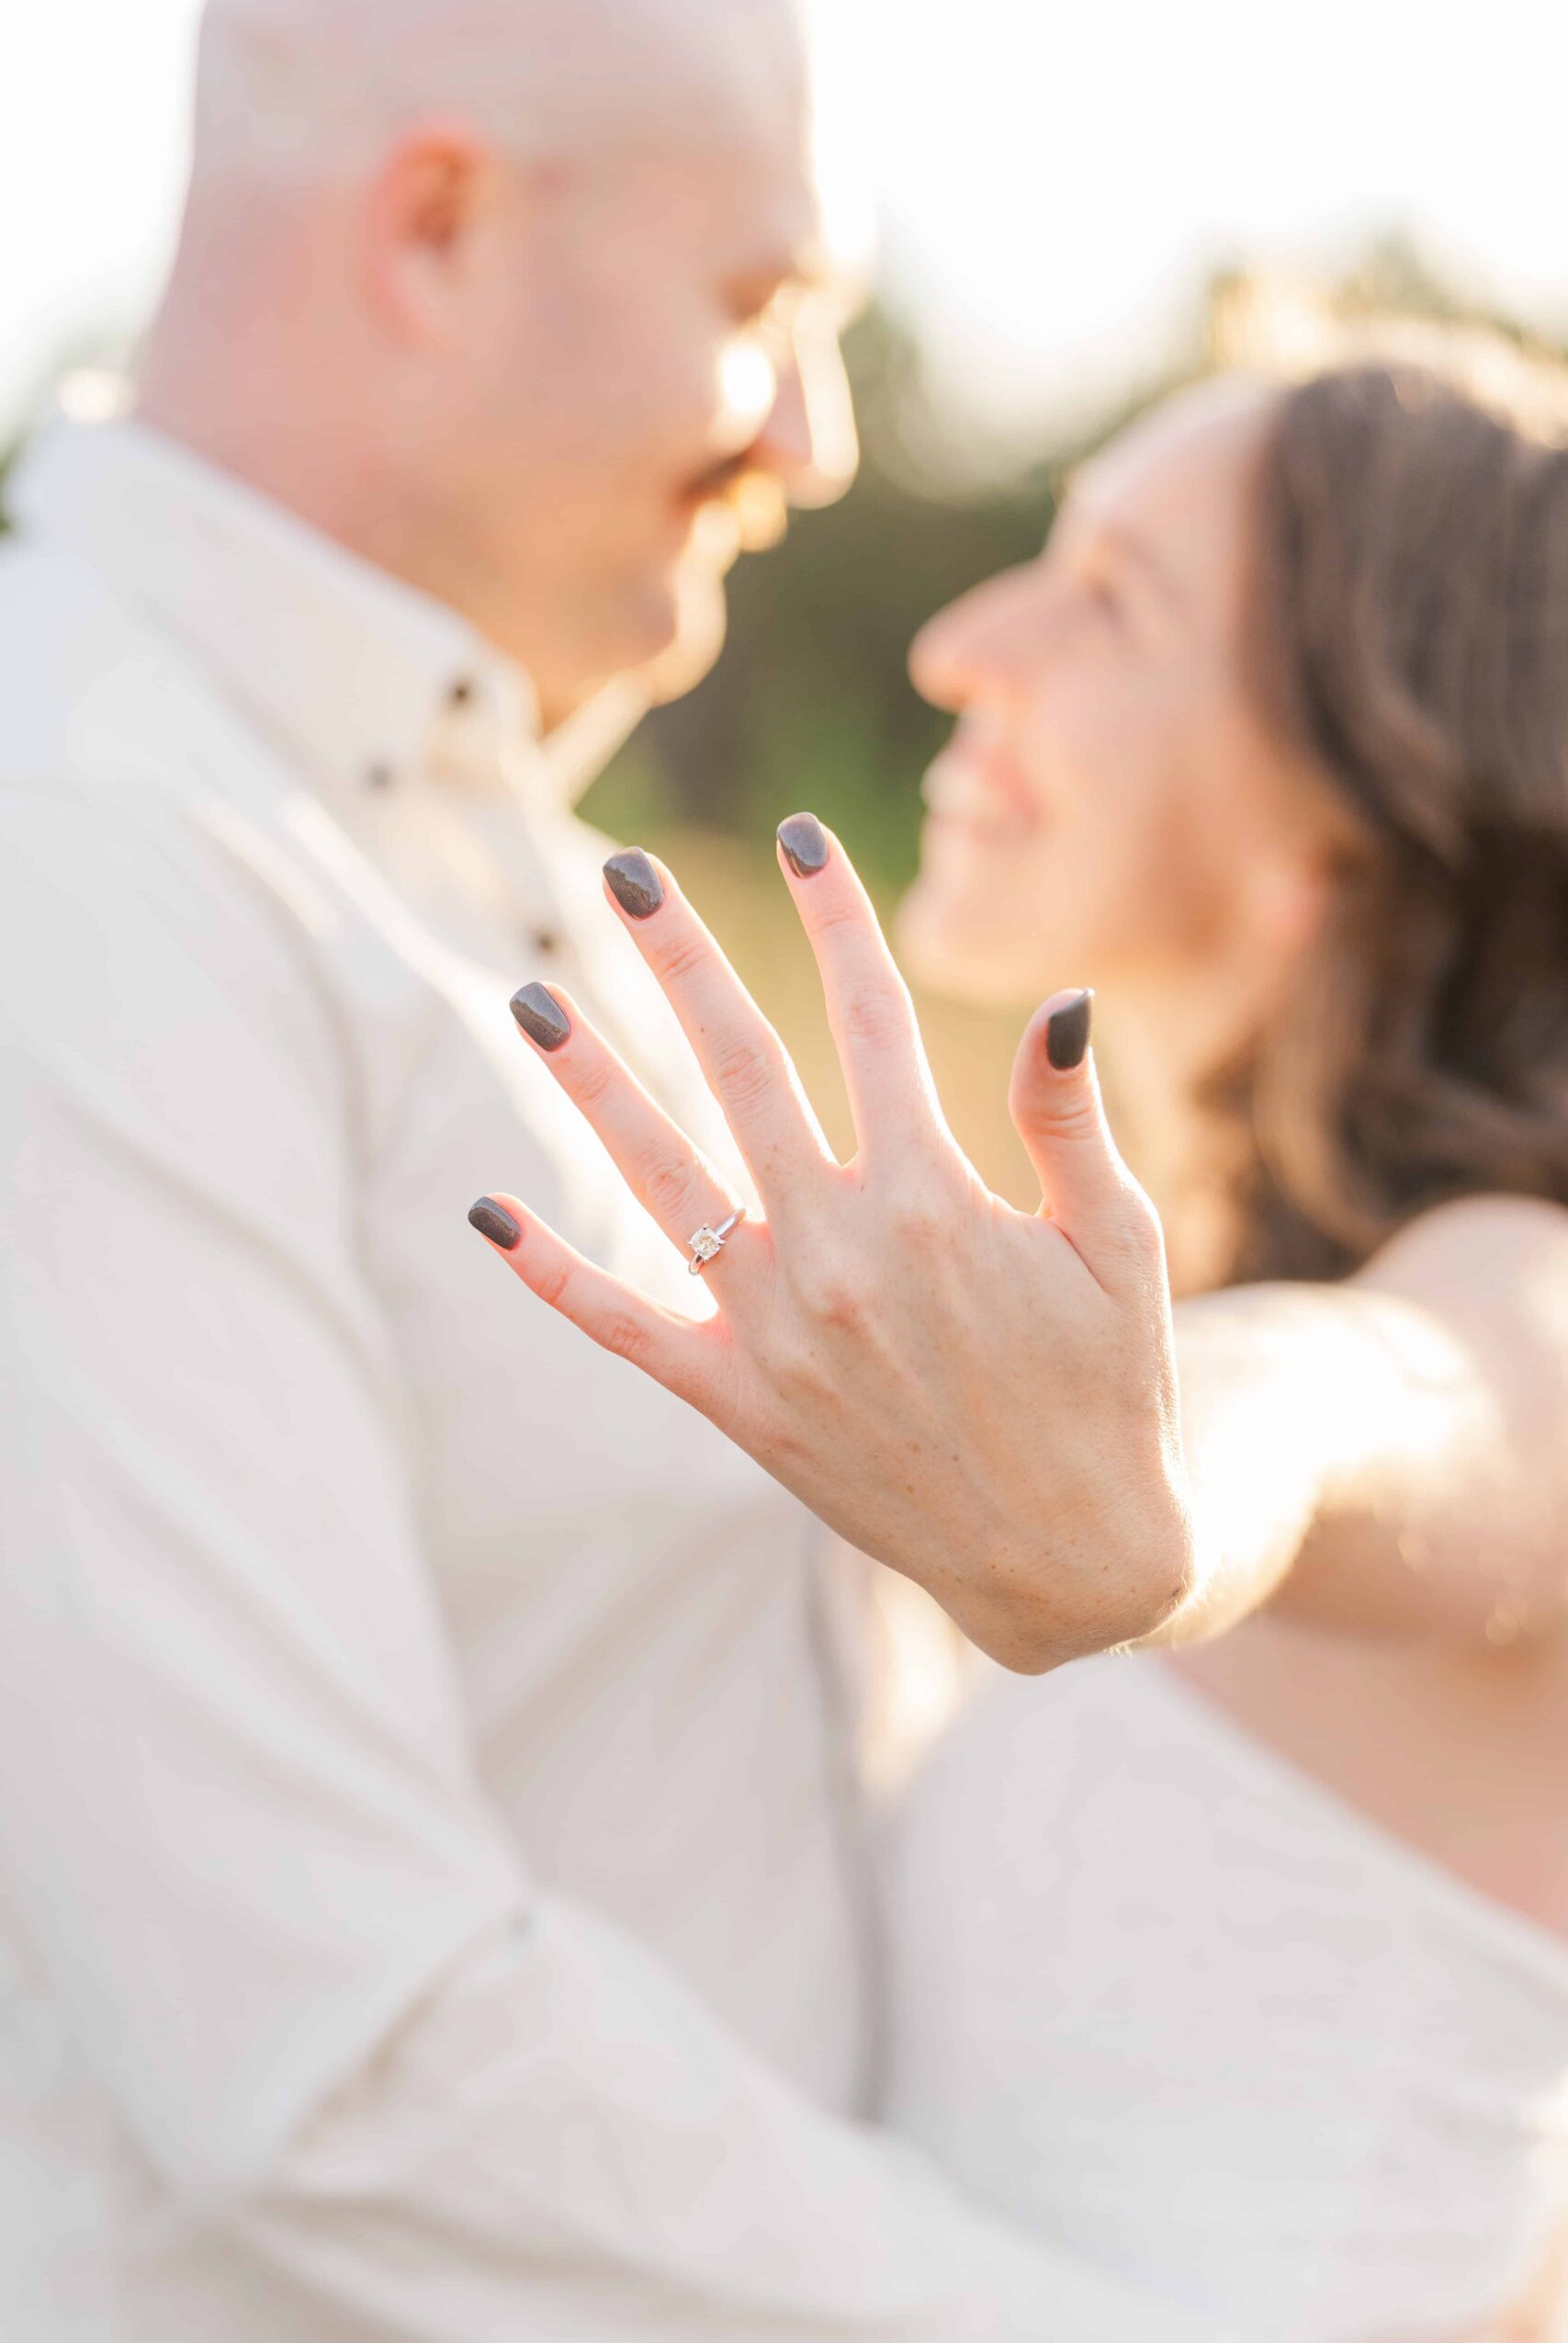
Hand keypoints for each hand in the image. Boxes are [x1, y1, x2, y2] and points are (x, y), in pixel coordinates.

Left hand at [470, 817, 1193, 1673]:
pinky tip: (488, 1212)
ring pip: (659, 1174)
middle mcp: (838, 1249)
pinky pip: (624, 1326)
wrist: (1072, 1558)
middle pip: (739, 1067)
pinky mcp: (736, 1403)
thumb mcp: (1118, 1244)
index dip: (833, 915)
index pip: (869, 1017)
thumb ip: (1068, 1119)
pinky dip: (552, 1272)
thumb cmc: (1111, 1388)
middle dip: (678, 959)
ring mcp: (775, 1328)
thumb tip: (1059, 998)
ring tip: (532, 997)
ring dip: (591, 1081)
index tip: (800, 834)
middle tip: (625, 873)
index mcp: (935, 1196)